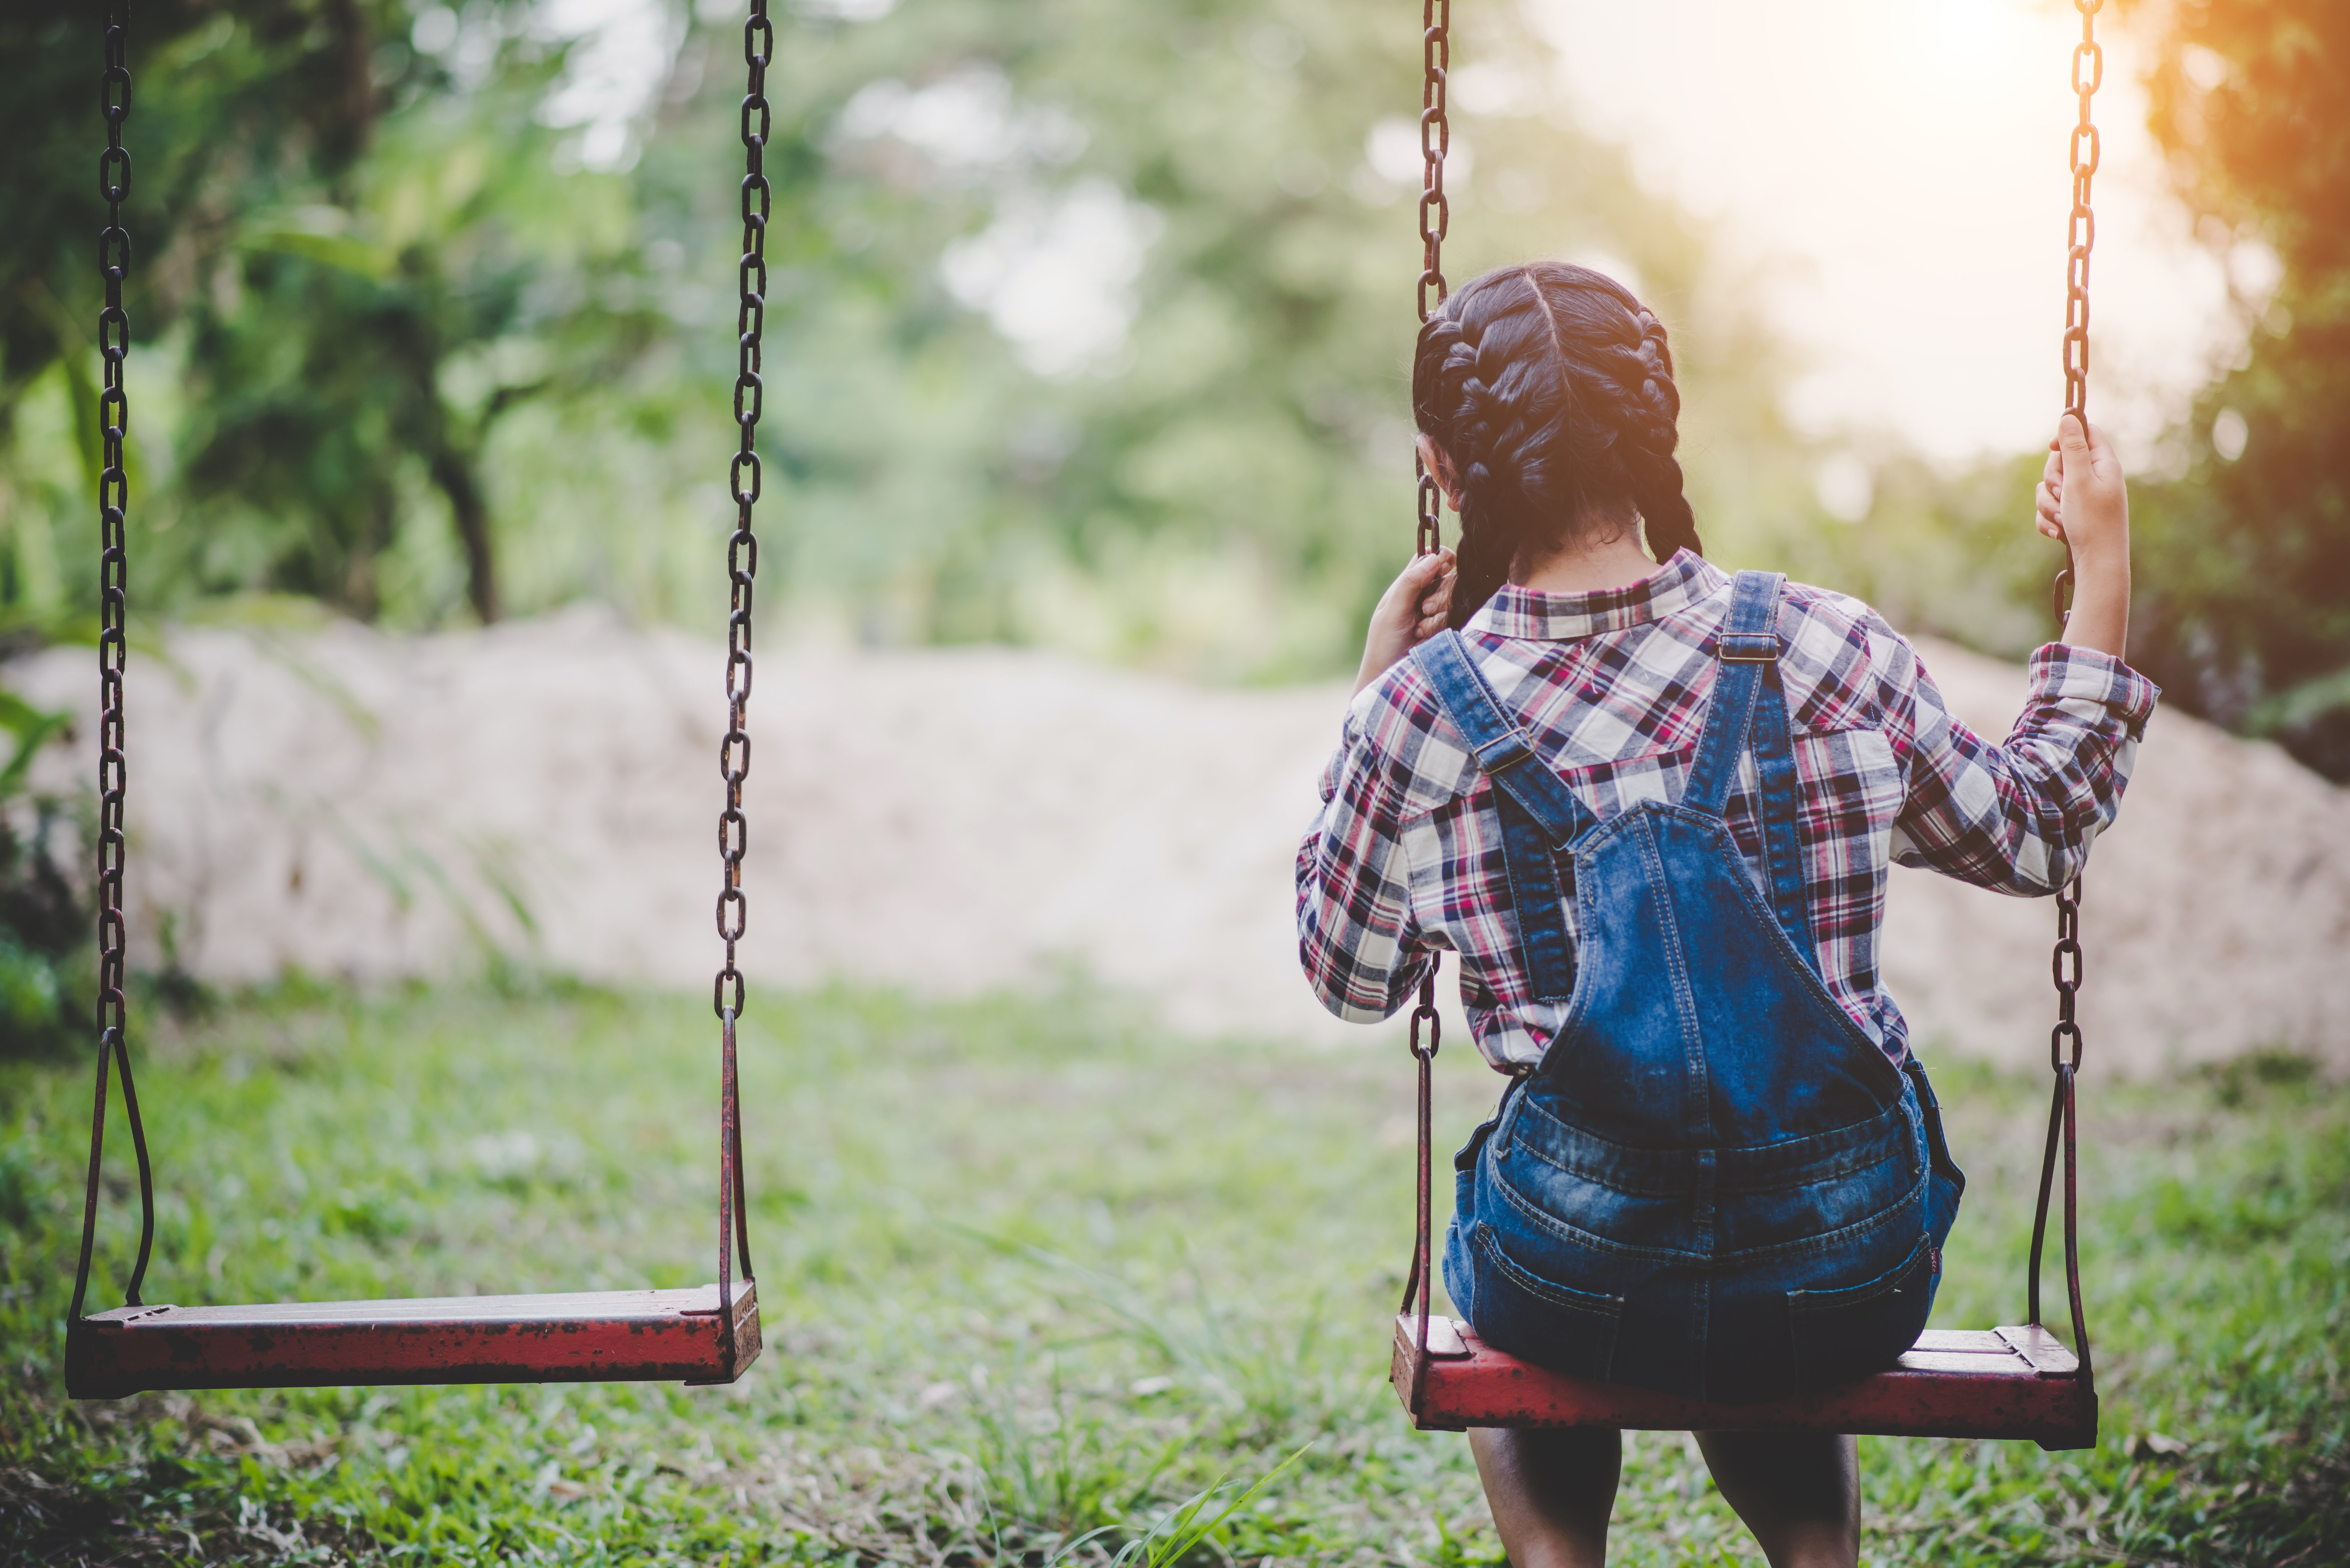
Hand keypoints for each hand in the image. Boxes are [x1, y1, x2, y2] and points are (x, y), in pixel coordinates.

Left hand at [1355, 548, 1456, 694]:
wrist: (1393, 680)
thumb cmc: (1384, 645)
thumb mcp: (1392, 611)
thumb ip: (1410, 582)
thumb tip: (1434, 558)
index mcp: (1408, 585)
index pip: (1429, 558)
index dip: (1441, 558)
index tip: (1444, 567)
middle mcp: (1425, 595)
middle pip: (1448, 577)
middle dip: (1439, 594)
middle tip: (1424, 610)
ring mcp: (1438, 612)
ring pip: (1455, 597)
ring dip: (1439, 614)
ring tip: (1420, 630)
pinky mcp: (1449, 627)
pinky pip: (1458, 616)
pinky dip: (1443, 626)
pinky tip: (1427, 638)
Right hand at [2034, 414, 2127, 564]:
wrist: (2098, 563)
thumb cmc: (2092, 522)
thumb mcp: (2079, 480)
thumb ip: (2073, 448)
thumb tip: (2069, 417)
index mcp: (2104, 465)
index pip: (2087, 433)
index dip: (2067, 435)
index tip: (2053, 448)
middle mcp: (2095, 479)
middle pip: (2062, 461)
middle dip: (2052, 478)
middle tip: (2061, 493)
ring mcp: (2083, 498)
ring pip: (2051, 487)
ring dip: (2048, 503)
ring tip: (2060, 519)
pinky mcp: (2072, 515)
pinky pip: (2050, 507)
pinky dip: (2049, 518)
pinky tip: (2057, 532)